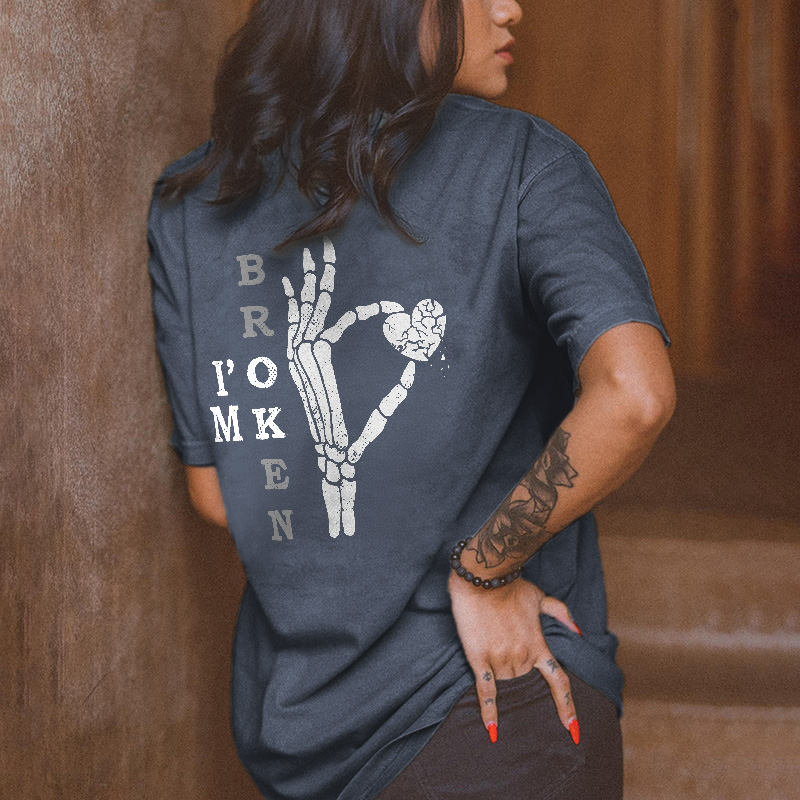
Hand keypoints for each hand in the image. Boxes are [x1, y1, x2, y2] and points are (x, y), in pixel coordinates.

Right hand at [447, 570, 580, 744]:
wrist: (483, 577)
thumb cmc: (511, 585)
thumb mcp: (540, 597)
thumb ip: (561, 613)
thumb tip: (578, 631)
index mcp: (539, 644)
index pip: (558, 681)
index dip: (566, 706)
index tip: (573, 729)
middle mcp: (523, 656)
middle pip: (525, 681)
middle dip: (520, 676)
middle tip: (510, 659)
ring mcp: (501, 658)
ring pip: (507, 684)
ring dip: (504, 681)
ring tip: (496, 663)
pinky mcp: (480, 657)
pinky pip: (486, 690)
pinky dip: (489, 711)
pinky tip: (492, 730)